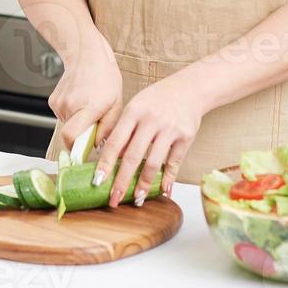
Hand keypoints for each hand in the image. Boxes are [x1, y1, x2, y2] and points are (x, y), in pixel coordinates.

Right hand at [47, 33, 122, 147]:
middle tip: (94, 123)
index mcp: (88, 107)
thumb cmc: (105, 78)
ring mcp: (59, 103)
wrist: (87, 55)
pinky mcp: (52, 101)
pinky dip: (71, 115)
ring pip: (67, 125)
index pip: (71, 136)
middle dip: (82, 135)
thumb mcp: (117, 104)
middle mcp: (70, 105)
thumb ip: (108, 128)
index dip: (75, 149)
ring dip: (77, 123)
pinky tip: (80, 101)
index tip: (83, 153)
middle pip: (70, 134)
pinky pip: (62, 117)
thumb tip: (97, 146)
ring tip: (88, 106)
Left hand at [94, 73, 205, 206]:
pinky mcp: (185, 136)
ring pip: (153, 162)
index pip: (115, 142)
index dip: (106, 164)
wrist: (190, 88)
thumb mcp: (136, 107)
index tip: (98, 181)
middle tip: (114, 199)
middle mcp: (151, 120)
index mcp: (134, 111)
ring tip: (137, 198)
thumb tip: (112, 159)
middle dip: (122, 181)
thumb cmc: (158, 99)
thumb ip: (125, 130)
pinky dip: (168, 179)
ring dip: (144, 184)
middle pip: (132, 156)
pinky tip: (163, 191)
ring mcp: (169, 128)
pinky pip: (174, 162)